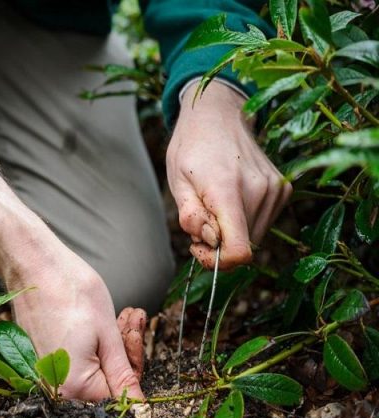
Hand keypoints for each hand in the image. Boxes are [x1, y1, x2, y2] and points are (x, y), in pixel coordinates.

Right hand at [9, 252, 145, 399]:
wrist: (33, 265)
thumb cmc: (71, 291)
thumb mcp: (107, 333)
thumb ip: (123, 374)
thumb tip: (139, 408)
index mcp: (74, 387)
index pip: (119, 394)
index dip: (134, 363)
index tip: (137, 333)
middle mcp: (56, 388)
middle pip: (105, 382)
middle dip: (124, 350)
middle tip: (132, 317)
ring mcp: (46, 374)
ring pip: (93, 368)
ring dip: (111, 344)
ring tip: (121, 313)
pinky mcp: (42, 359)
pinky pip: (76, 360)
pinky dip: (92, 342)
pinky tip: (100, 318)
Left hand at [167, 81, 291, 268]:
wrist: (218, 114)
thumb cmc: (191, 148)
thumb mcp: (177, 181)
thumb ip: (191, 216)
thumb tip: (212, 242)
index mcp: (227, 188)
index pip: (239, 250)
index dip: (218, 261)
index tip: (199, 247)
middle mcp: (258, 189)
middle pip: (244, 245)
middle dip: (219, 243)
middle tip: (200, 219)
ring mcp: (275, 188)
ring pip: (254, 236)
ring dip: (232, 231)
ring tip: (213, 203)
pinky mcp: (283, 188)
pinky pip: (263, 222)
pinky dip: (245, 220)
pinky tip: (231, 197)